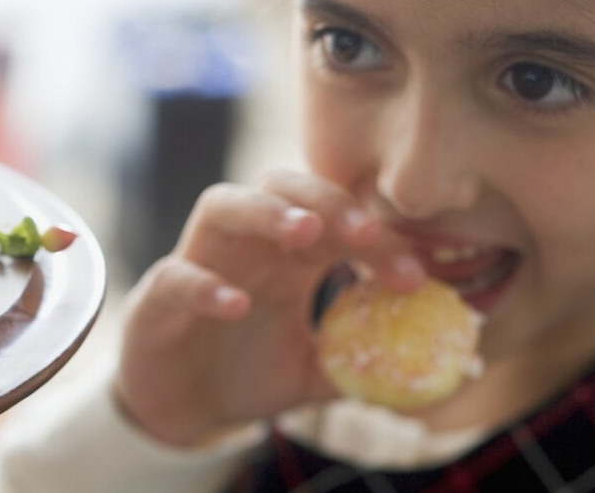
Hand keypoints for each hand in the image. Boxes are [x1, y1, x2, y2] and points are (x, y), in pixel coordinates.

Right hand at [112, 170, 423, 446]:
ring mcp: (198, 261)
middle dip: (325, 200)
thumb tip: (435, 377)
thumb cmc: (247, 374)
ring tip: (304, 231)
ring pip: (221, 204)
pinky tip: (236, 304)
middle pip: (280, 187)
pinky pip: (176, 274)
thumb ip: (363, 366)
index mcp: (287, 255)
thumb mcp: (316, 375)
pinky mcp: (159, 296)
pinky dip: (205, 284)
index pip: (336, 221)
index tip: (415, 277)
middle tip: (365, 232)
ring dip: (264, 211)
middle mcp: (245, 245)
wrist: (181, 408)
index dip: (377, 238)